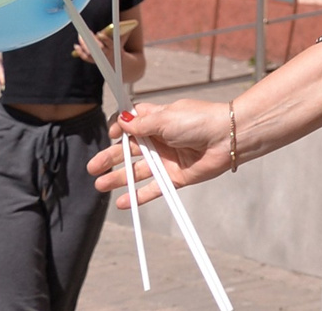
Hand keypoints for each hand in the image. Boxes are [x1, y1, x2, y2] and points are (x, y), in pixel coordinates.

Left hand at [71, 22, 128, 61]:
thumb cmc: (119, 47)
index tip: (99, 33)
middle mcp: (106, 54)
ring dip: (84, 45)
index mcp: (114, 48)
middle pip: (98, 48)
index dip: (104, 39)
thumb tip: (127, 23)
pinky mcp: (94, 61)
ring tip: (80, 36)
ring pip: (90, 53)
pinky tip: (76, 46)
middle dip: (91, 40)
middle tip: (86, 32)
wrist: (118, 63)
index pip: (109, 44)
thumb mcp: (122, 39)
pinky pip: (86, 57)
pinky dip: (80, 52)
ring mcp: (100, 58)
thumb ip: (124, 32)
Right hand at [91, 100, 232, 206]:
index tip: (112, 134)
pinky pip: (154, 188)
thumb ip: (142, 125)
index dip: (120, 129)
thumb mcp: (166, 118)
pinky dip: (138, 196)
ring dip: (119, 178)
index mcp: (159, 120)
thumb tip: (121, 121)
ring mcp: (168, 159)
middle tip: (92, 168)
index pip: (133, 124)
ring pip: (138, 170)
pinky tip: (122, 202)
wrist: (228, 138)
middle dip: (110, 158)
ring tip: (100, 185)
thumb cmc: (200, 121)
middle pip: (129, 150)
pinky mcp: (176, 177)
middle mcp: (161, 140)